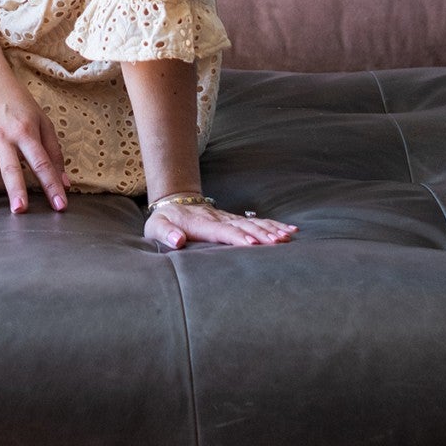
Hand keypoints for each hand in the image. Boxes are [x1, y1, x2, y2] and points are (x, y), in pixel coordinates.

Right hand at [0, 75, 68, 213]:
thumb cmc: (19, 102)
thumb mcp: (42, 121)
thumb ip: (54, 152)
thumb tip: (65, 183)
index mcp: (26, 131)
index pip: (41, 162)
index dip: (51, 184)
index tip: (60, 205)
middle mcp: (4, 138)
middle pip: (11, 167)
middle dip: (16, 188)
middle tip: (20, 210)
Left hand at [143, 197, 296, 250]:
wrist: (174, 202)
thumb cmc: (165, 220)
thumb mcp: (156, 227)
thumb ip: (165, 233)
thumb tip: (177, 240)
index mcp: (201, 224)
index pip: (222, 231)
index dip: (237, 237)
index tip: (252, 243)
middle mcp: (219, 219)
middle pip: (243, 226)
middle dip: (261, 234)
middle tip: (278, 242)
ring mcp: (229, 218)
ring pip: (254, 222)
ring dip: (272, 229)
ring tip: (288, 236)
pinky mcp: (235, 220)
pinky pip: (258, 221)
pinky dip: (274, 225)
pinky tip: (290, 230)